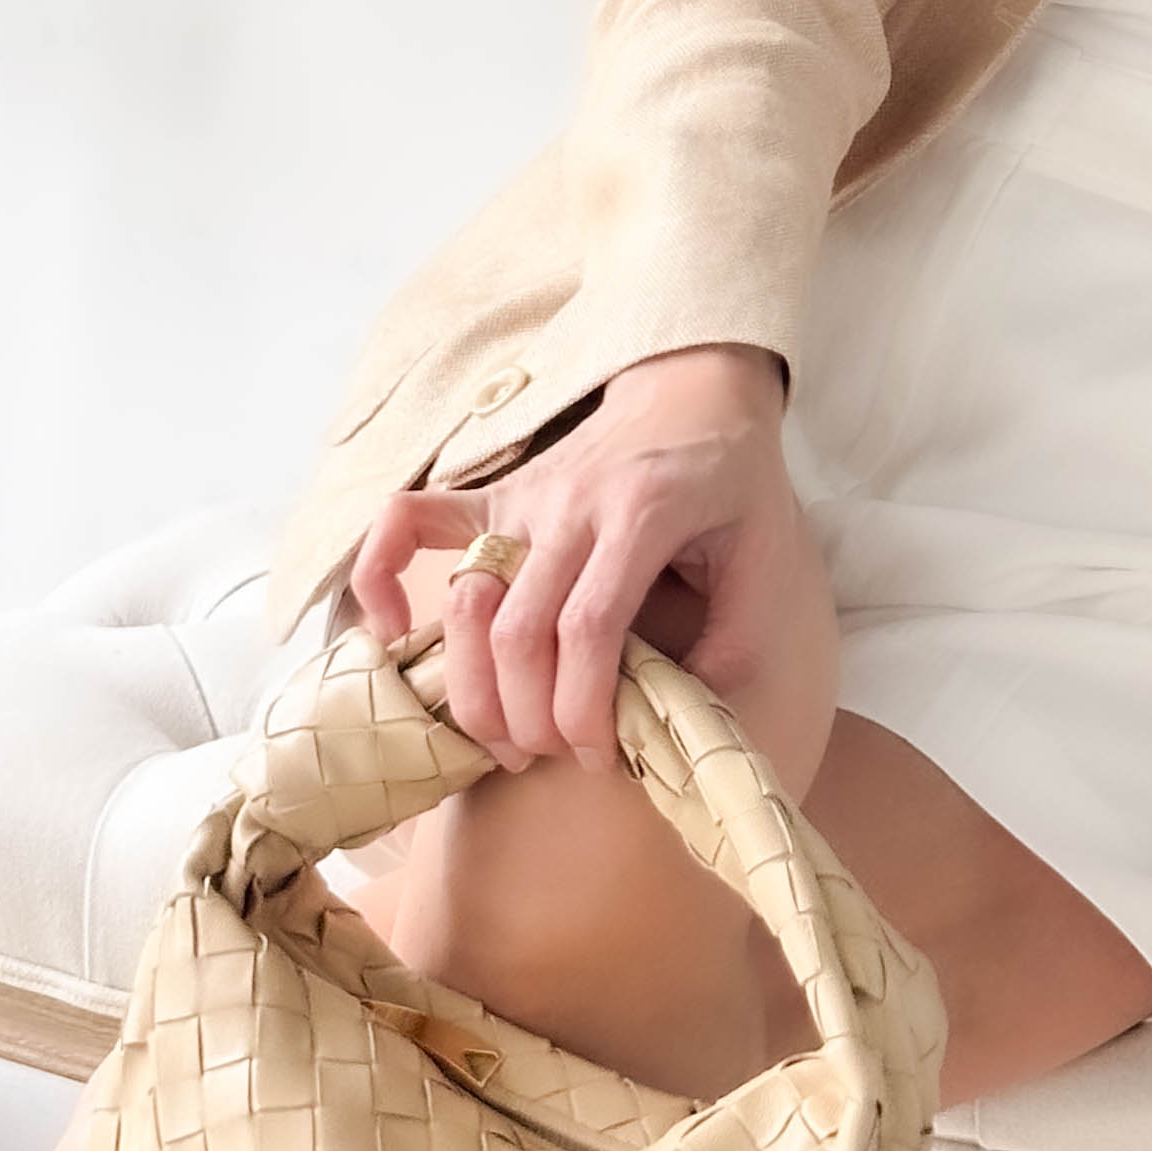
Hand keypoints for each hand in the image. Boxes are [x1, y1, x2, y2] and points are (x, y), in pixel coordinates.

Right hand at [346, 341, 815, 775]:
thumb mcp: (771, 555)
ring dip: (472, 686)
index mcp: (644, 510)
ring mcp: (522, 492)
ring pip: (465, 599)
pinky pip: (408, 519)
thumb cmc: (736, 486)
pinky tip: (389, 629)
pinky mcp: (493, 492)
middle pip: (519, 629)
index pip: (589, 628)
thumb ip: (739, 639)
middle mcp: (572, 500)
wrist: (699, 393)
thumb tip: (685, 729)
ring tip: (505, 740)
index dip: (583, 708)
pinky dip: (380, 572)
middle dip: (527, 716)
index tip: (596, 756)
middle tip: (551, 757)